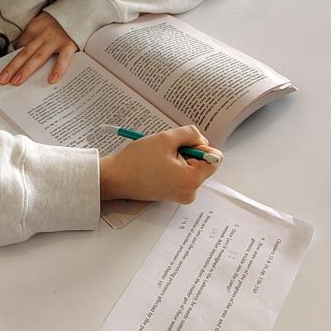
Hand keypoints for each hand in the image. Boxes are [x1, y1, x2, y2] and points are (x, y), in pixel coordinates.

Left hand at [0, 12, 77, 86]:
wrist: (79, 6)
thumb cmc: (60, 19)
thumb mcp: (41, 23)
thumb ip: (31, 36)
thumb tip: (19, 50)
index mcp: (34, 30)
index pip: (20, 48)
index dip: (11, 61)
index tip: (4, 73)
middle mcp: (43, 35)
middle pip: (24, 53)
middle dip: (12, 67)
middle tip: (2, 80)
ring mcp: (56, 40)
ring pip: (38, 57)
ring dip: (26, 70)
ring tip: (17, 81)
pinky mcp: (69, 44)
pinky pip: (63, 58)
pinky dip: (58, 69)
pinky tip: (51, 79)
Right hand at [99, 125, 221, 205]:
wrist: (115, 178)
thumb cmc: (136, 161)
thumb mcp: (166, 138)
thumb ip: (191, 134)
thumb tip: (201, 140)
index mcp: (192, 180)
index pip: (215, 159)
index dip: (200, 146)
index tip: (182, 144)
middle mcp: (190, 192)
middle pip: (203, 164)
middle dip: (187, 152)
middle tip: (166, 151)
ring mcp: (181, 196)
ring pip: (191, 168)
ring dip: (179, 158)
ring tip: (159, 159)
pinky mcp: (173, 195)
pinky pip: (182, 175)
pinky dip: (173, 166)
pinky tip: (157, 165)